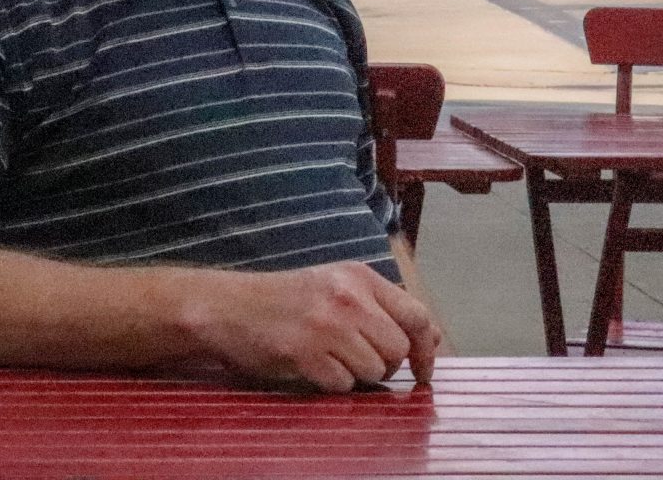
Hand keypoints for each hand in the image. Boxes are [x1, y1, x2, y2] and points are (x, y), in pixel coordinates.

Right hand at [183, 262, 441, 392]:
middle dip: (386, 365)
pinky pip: (343, 385)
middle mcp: (348, 297)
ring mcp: (326, 325)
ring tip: (331, 360)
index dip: (426, 349)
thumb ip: (385, 308)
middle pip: (398, 349)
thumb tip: (433, 336)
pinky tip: (313, 367)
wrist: (228, 307)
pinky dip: (332, 384)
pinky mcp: (305, 353)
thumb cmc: (285, 300)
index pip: (416, 315)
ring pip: (374, 371)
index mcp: (359, 277)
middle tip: (360, 361)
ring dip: (358, 376)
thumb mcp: (338, 287)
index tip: (424, 369)